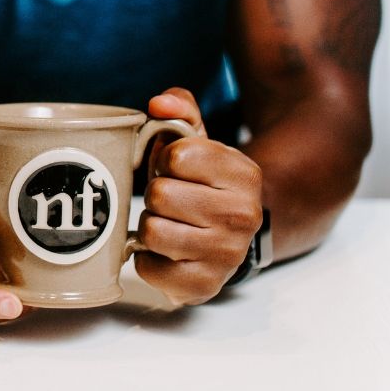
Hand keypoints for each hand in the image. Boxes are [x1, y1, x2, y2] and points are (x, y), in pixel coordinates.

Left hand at [136, 88, 263, 304]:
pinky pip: (150, 268)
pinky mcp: (205, 286)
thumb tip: (159, 104)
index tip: (174, 169)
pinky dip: (146, 259)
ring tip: (166, 224)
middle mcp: (242, 215)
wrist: (228, 236)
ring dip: (149, 226)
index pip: (178, 155)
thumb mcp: (198, 142)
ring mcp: (226, 254)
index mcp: (243, 173)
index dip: (164, 160)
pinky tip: (162, 252)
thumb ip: (180, 111)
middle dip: (155, 195)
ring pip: (152, 231)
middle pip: (160, 195)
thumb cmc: (202, 183)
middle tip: (168, 201)